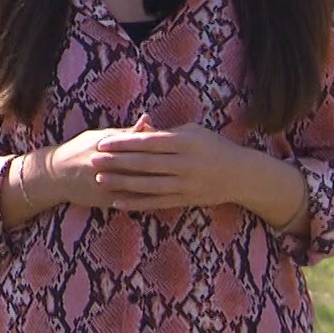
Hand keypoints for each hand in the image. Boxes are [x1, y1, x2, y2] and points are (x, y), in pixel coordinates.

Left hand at [82, 115, 246, 212]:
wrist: (241, 175)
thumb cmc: (213, 146)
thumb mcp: (192, 132)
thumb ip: (165, 133)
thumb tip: (137, 129)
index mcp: (185, 143)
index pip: (148, 142)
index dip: (123, 143)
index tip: (103, 142)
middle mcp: (184, 164)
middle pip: (144, 164)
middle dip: (116, 162)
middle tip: (93, 160)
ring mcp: (184, 184)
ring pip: (147, 185)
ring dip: (121, 183)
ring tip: (100, 180)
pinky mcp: (184, 200)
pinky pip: (156, 203)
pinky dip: (136, 203)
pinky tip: (118, 202)